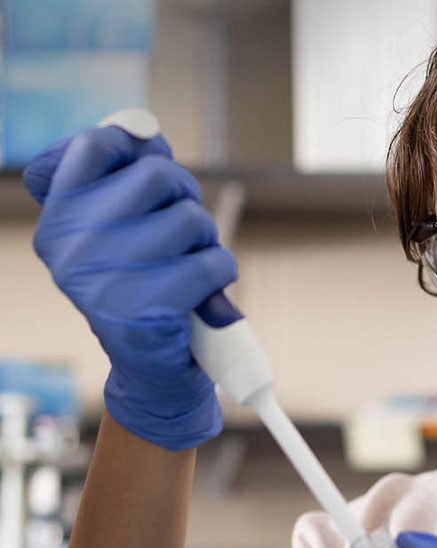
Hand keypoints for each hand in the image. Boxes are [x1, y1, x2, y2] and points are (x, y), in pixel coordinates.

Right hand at [25, 126, 236, 449]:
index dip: (138, 150)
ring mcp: (104, 281)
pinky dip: (220, 271)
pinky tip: (202, 292)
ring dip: (205, 238)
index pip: (96, 144)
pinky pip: (212, 261)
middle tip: (181, 229)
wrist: (151, 370)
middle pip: (157, 175)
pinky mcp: (145, 312)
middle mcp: (70, 248)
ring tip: (188, 264)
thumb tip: (143, 129)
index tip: (148, 176)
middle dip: (185, 197)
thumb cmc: (143, 286)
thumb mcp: (120, 229)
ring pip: (190, 218)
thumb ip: (125, 176)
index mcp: (57, 220)